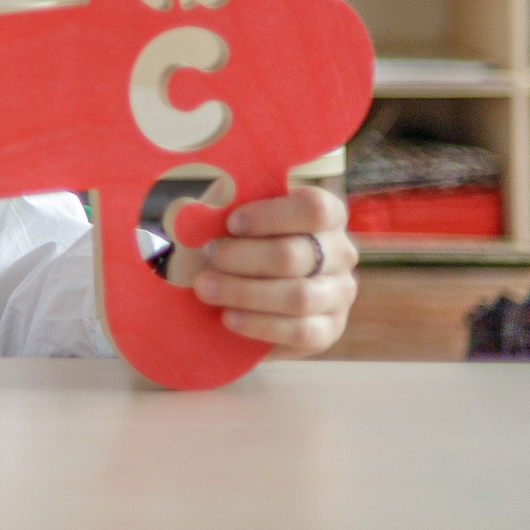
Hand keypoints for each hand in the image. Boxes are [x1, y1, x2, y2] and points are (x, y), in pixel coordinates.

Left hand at [177, 183, 356, 356]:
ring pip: (299, 296)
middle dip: (243, 257)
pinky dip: (260, 325)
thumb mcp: (230, 211)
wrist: (241, 289)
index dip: (270, 215)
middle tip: (208, 256)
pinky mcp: (329, 330)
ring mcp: (339, 294)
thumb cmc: (237, 238)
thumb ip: (221, 197)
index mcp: (326, 215)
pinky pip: (301, 332)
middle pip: (295, 255)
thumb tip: (189, 200)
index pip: (315, 209)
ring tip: (205, 288)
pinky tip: (228, 318)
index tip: (231, 223)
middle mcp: (341, 253)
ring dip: (244, 292)